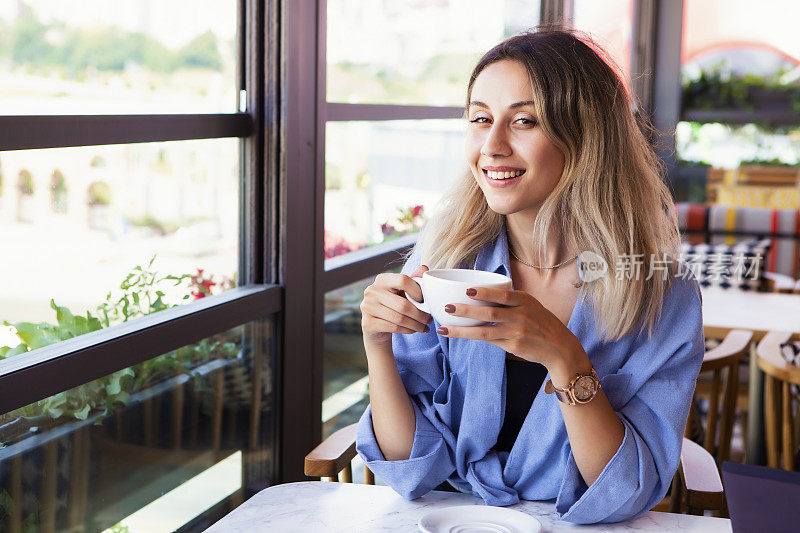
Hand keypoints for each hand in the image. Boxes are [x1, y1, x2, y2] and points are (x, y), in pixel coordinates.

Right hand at [360, 265, 433, 348]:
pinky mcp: (367, 323)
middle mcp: (372, 291)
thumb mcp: (402, 292)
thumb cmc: (392, 305)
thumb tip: (424, 268)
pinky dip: (407, 330)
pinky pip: (393, 327)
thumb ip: (413, 280)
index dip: (417, 291)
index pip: (403, 280)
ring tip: (424, 327)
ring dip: (416, 325)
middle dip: (420, 315)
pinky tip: (413, 330)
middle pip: (403, 304)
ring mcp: (367, 307)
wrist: (375, 325)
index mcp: (382, 279)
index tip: (425, 301)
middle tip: (429, 319)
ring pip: (399, 318)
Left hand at [437, 287, 583, 369]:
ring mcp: (517, 333)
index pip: (503, 295)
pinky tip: (460, 334)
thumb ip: (509, 301)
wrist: (559, 346)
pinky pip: (491, 340)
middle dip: (467, 310)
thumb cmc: (540, 322)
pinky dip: (475, 336)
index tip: (467, 290)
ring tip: (445, 328)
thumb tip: (479, 295)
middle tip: (448, 307)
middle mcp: (522, 316)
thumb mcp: (530, 305)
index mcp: (525, 301)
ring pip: (485, 331)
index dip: (485, 293)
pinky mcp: (514, 347)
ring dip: (463, 330)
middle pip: (490, 313)